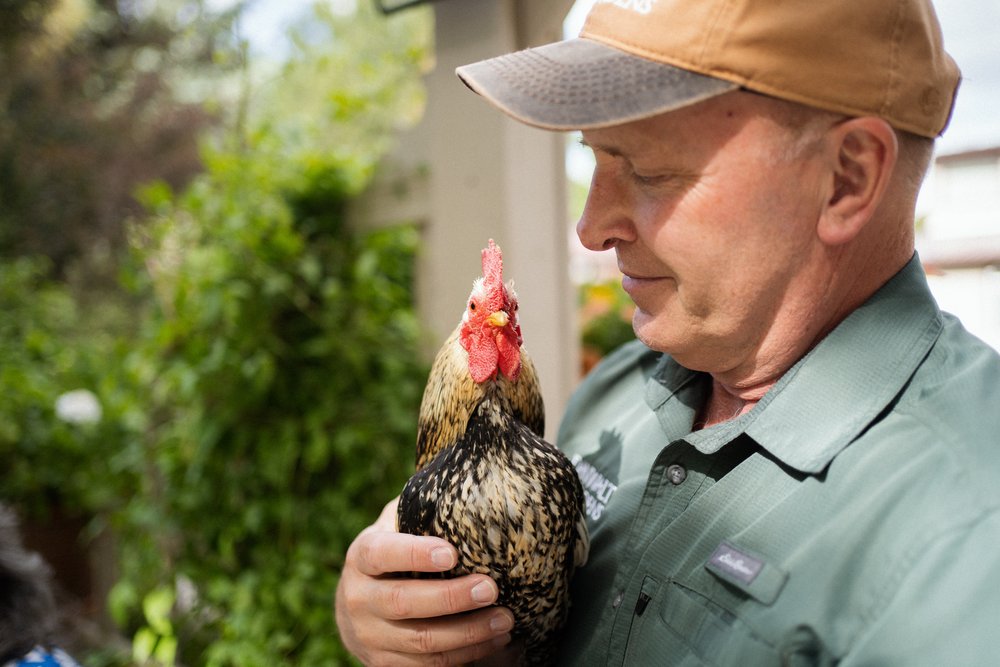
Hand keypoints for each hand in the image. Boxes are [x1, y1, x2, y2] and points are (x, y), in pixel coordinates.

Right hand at [335, 498, 515, 665]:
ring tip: (505, 619)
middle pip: (405, 603)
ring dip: (469, 634)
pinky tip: (494, 641)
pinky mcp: (384, 665)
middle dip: (452, 598)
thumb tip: (468, 483)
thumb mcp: (396, 526)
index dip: (415, 554)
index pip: (383, 554)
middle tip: (491, 588)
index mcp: (362, 557)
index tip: (453, 554)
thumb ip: (420, 509)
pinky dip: (465, 656)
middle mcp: (358, 598)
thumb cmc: (392, 553)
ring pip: (422, 642)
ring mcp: (369, 637)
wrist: (357, 605)